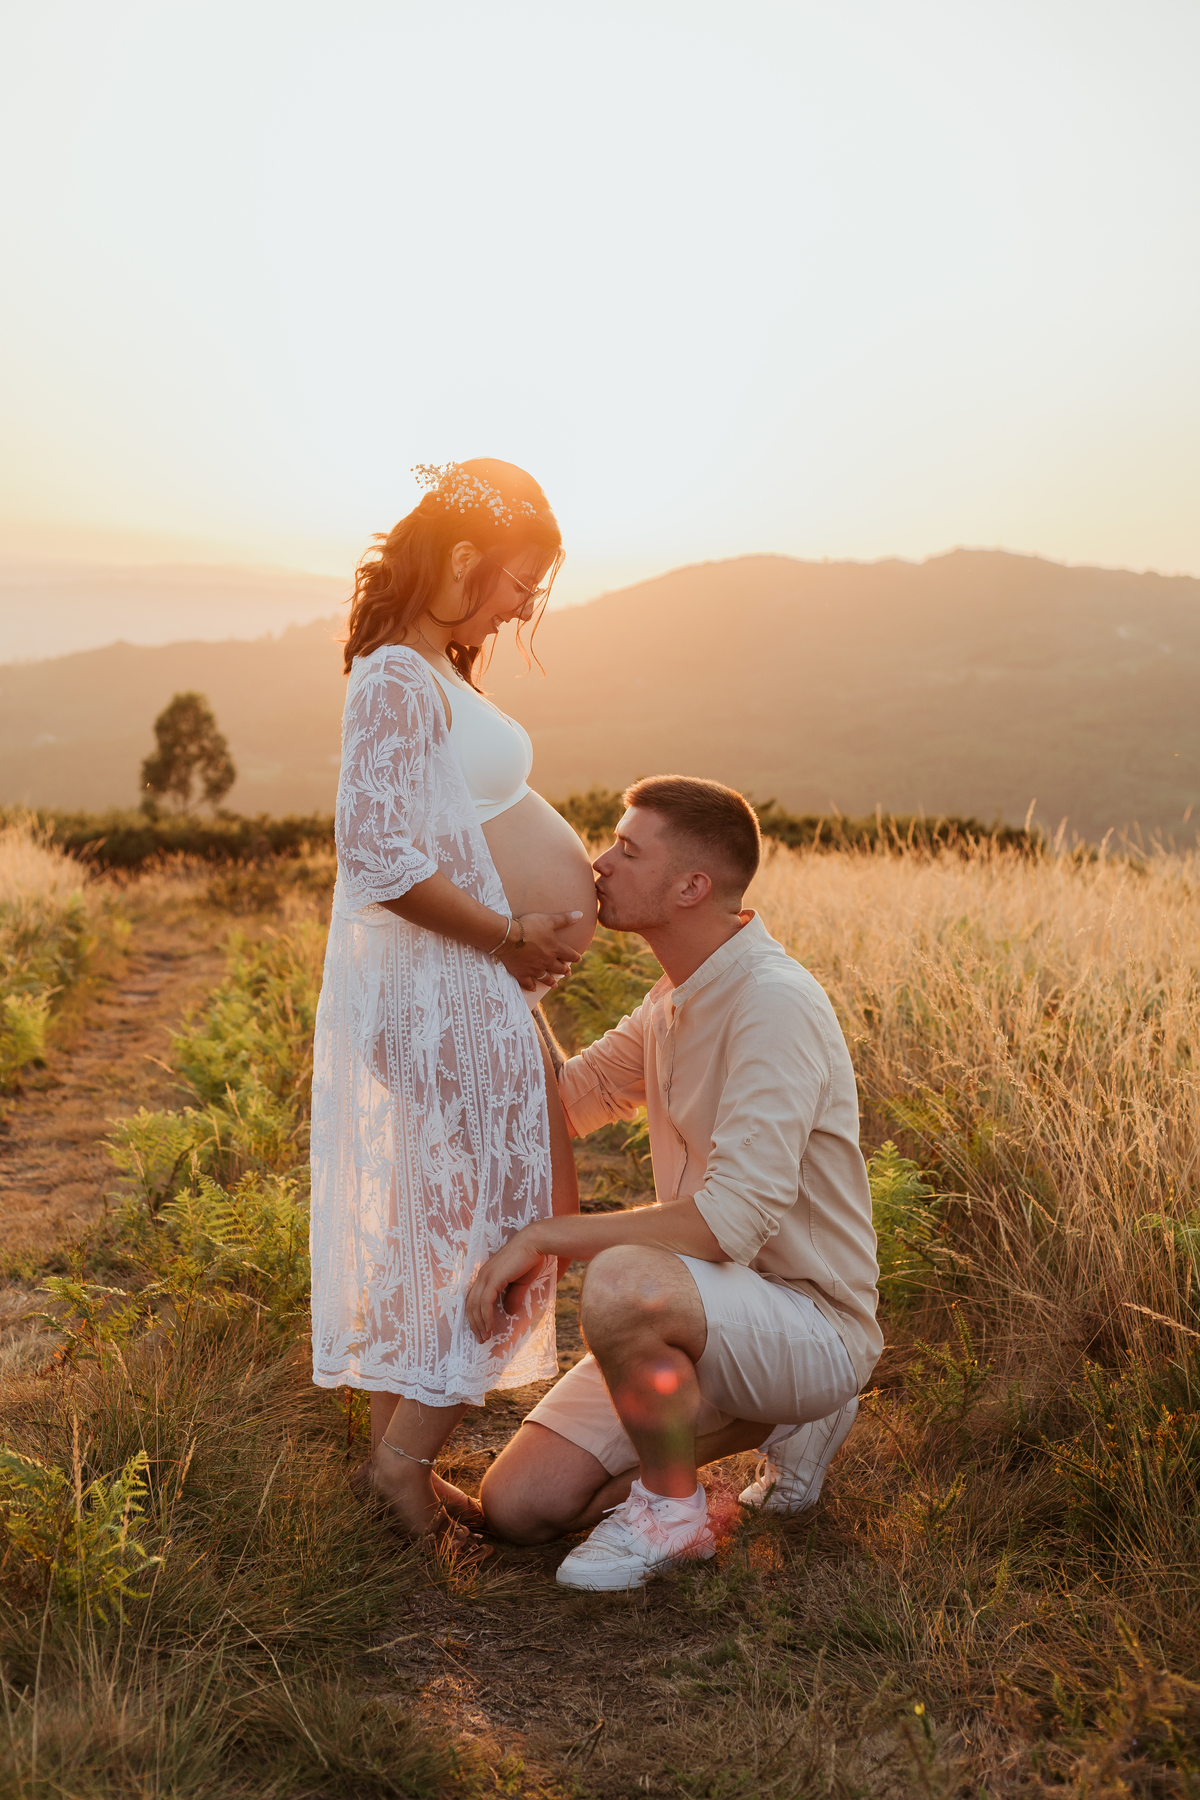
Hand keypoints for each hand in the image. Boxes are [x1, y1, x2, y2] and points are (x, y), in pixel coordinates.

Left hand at [466, 1228, 547, 1342]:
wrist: (535, 1243)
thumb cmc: (529, 1259)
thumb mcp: (520, 1283)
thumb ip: (513, 1297)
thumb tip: (509, 1312)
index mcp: (487, 1275)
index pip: (474, 1299)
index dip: (475, 1316)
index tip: (481, 1330)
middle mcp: (482, 1275)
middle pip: (470, 1304)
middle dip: (474, 1324)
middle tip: (481, 1339)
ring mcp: (486, 1276)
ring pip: (475, 1305)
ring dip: (479, 1323)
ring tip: (485, 1337)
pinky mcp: (493, 1278)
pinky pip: (485, 1302)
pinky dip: (485, 1317)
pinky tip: (490, 1327)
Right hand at [498, 910, 583, 990]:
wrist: (508, 937)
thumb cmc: (529, 926)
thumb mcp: (548, 919)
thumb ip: (564, 919)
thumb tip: (580, 914)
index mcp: (555, 949)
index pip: (569, 955)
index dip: (575, 957)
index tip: (579, 960)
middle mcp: (547, 961)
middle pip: (559, 968)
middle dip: (564, 970)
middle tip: (568, 973)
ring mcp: (534, 969)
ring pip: (545, 978)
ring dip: (551, 981)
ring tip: (555, 984)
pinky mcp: (522, 973)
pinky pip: (528, 983)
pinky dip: (531, 986)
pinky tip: (533, 989)